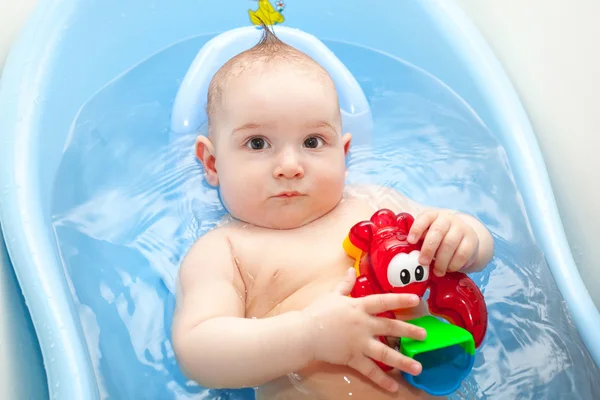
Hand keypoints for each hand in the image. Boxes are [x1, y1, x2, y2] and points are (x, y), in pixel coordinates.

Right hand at [301, 268, 425, 392]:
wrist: (304, 334)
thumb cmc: (317, 312)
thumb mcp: (332, 295)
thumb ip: (345, 284)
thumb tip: (351, 269)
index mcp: (358, 307)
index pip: (383, 301)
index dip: (400, 299)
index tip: (417, 300)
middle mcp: (362, 324)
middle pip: (390, 327)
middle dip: (409, 331)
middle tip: (424, 335)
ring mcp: (358, 343)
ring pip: (385, 353)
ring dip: (403, 361)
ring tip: (418, 367)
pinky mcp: (352, 358)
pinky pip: (370, 370)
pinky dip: (382, 380)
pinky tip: (394, 387)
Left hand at [407, 209, 478, 275]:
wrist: (464, 238)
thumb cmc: (439, 237)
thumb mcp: (428, 234)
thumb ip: (420, 240)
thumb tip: (409, 253)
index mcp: (434, 215)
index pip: (425, 217)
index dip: (417, 229)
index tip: (411, 241)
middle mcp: (448, 219)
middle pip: (437, 231)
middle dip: (428, 249)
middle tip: (422, 262)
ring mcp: (462, 228)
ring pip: (450, 244)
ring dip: (441, 261)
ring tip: (437, 271)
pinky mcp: (472, 240)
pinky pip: (462, 253)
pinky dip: (454, 264)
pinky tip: (449, 269)